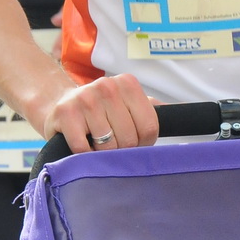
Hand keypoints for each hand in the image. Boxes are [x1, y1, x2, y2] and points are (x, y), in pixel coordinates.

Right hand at [43, 72, 159, 153]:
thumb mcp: (125, 103)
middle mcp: (108, 87)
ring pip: (108, 147)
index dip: (143, 143)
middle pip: (130, 139)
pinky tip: (83, 144)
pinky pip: (84, 149)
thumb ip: (149, 108)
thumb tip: (180, 111)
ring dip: (102, 153)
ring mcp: (85, 99)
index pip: (150, 127)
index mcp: (128, 84)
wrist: (59, 105)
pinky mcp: (66, 113)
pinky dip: (85, 155)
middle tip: (111, 144)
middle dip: (122, 150)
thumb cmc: (99, 110)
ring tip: (96, 142)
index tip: (133, 143)